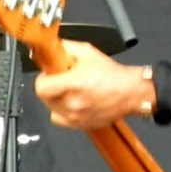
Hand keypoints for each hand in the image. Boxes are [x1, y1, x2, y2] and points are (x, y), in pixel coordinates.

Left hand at [33, 40, 155, 129]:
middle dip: (51, 86)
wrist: (130, 93)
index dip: (43, 78)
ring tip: (70, 91)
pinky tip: (72, 102)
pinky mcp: (79, 125)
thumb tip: (51, 46)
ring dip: (56, 98)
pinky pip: (59, 118)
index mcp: (74, 84)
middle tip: (62, 79)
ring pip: (51, 108)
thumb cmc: (112, 75)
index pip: (41, 87)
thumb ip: (65, 47)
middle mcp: (73, 103)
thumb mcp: (87, 52)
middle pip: (45, 97)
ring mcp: (76, 116)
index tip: (49, 74)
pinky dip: (62, 111)